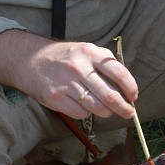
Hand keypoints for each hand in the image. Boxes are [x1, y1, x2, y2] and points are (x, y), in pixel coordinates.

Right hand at [0, 29, 137, 119]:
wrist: (30, 60)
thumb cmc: (65, 58)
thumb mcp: (86, 51)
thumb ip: (106, 65)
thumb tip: (128, 90)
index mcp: (90, 53)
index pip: (119, 73)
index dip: (130, 88)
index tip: (134, 97)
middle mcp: (78, 67)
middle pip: (110, 96)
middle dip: (123, 108)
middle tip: (128, 113)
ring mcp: (66, 83)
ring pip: (96, 108)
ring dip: (106, 112)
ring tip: (106, 110)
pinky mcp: (55, 98)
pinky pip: (81, 113)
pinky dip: (86, 113)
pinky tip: (83, 105)